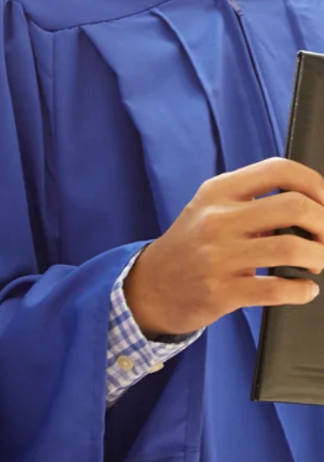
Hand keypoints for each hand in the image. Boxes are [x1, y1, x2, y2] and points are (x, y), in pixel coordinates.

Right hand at [124, 158, 323, 337]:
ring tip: (315, 263)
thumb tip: (311, 205)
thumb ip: (252, 201)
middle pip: (295, 207)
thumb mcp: (211, 209)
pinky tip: (302, 289)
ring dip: (320, 258)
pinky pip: (279, 289)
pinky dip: (303, 291)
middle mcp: (217, 218)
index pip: (277, 170)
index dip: (315, 183)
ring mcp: (219, 255)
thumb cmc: (193, 244)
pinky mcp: (223, 291)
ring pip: (294, 249)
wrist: (153, 284)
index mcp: (218, 191)